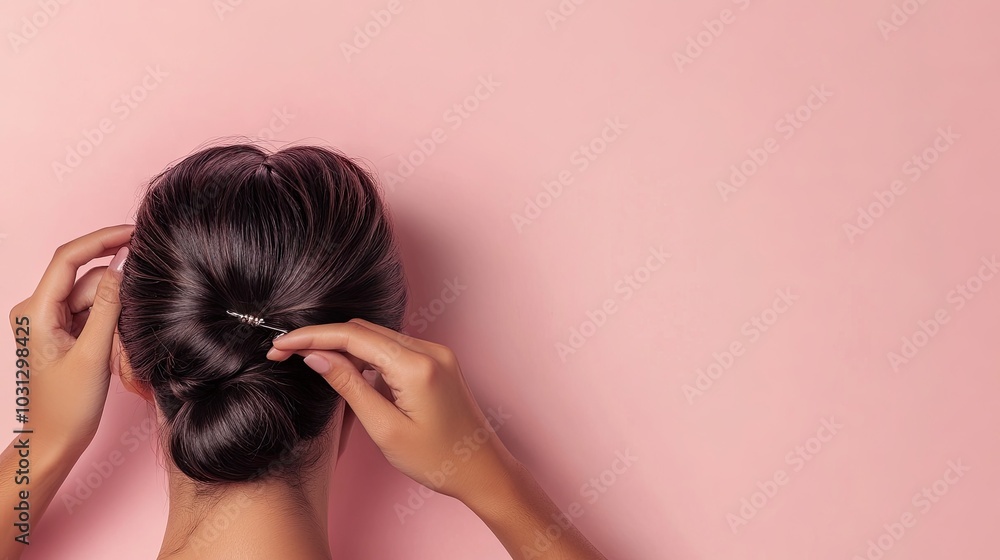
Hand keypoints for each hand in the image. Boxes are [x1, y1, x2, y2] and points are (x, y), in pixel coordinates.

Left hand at [8, 225, 131, 456]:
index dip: (102, 239)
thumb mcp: (93, 354)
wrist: (55, 441)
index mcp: (35, 311)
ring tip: (117, 347)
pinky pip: (94, 311)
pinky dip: (110, 322)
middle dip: (115, 291)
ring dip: (115, 312)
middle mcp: (38, 309)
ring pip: (95, 295)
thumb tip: (123, 266)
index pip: (69, 258)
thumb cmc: (68, 406)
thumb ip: (109, 306)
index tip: (134, 232)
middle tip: (133, 314)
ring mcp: (51, 319)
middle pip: (86, 278)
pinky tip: (114, 344)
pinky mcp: (64, 330)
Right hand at [266, 318, 517, 504]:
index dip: (311, 337)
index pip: (352, 336)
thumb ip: (349, 387)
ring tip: (308, 360)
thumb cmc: (437, 460)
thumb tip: (316, 356)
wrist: (483, 469)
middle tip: (284, 353)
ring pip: (377, 336)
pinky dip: (366, 353)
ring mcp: (436, 352)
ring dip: (342, 344)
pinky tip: (346, 368)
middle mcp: (429, 349)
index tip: (280, 345)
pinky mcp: (437, 360)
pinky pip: (393, 346)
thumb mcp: (384, 428)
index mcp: (416, 366)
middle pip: (363, 330)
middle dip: (322, 338)